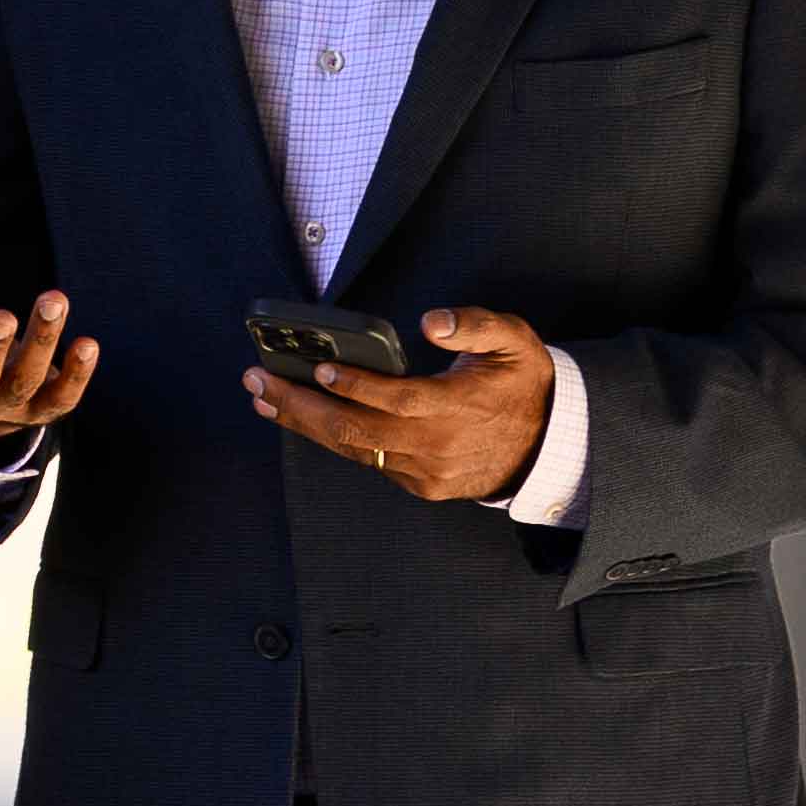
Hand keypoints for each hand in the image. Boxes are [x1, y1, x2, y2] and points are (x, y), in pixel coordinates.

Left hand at [245, 303, 557, 502]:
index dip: (358, 386)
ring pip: (354, 450)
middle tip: (257, 380)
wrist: (547, 446)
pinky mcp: (419, 484)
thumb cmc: (523, 384)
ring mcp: (425, 471)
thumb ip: (475, 325)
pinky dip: (333, 439)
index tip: (320, 370)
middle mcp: (436, 445)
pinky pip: (369, 461)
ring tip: (264, 398)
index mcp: (459, 406)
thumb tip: (430, 320)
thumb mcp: (515, 340)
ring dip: (304, 424)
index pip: (398, 400)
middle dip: (300, 406)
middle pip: (356, 431)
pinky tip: (302, 418)